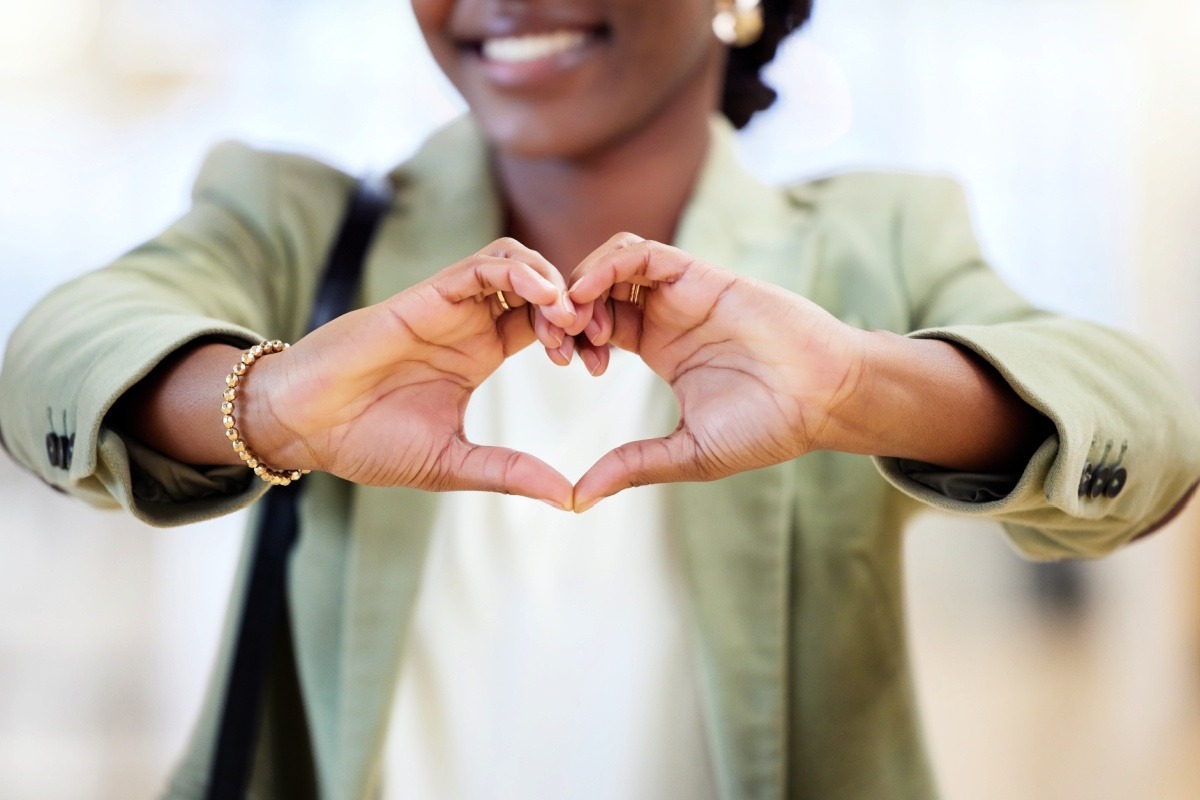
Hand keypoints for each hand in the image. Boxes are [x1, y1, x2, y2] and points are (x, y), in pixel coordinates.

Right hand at [239, 238, 578, 506]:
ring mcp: (448, 305)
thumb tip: (570, 499)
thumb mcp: (455, 461)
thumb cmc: (367, 443)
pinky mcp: (426, 295)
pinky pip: (483, 264)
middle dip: (577, 306)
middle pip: (540, 287)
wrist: (304, 427)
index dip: (578, 335)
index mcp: (480, 352)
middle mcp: (469, 322)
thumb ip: (511, 472)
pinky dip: (521, 271)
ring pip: (517, 263)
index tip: (599, 366)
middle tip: (594, 342)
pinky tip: (546, 297)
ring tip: (572, 320)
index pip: (545, 324)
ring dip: (554, 283)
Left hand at [564, 233, 866, 510]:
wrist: (824, 400)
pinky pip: (644, 254)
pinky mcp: (703, 276)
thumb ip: (633, 466)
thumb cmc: (769, 427)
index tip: (561, 364)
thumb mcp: (688, 452)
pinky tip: (589, 292)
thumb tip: (578, 498)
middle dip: (564, 308)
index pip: (596, 324)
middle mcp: (667, 314)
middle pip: (596, 289)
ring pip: (613, 263)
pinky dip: (609, 265)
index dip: (569, 337)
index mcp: (659, 347)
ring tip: (571, 320)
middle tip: (555, 340)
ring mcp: (684, 292)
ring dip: (581, 284)